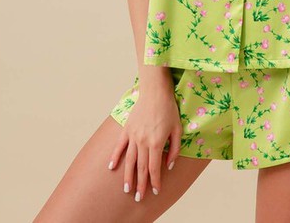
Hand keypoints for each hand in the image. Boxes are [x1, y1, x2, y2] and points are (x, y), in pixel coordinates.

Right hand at [107, 88, 182, 202]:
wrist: (155, 91)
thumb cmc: (169, 109)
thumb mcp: (178, 129)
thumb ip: (174, 149)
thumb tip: (169, 165)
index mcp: (156, 143)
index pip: (154, 168)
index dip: (155, 181)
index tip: (156, 191)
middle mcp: (143, 142)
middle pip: (140, 168)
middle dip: (140, 184)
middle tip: (138, 197)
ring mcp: (133, 135)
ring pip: (129, 160)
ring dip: (128, 176)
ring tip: (127, 189)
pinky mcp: (127, 129)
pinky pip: (119, 146)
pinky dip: (115, 157)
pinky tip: (111, 168)